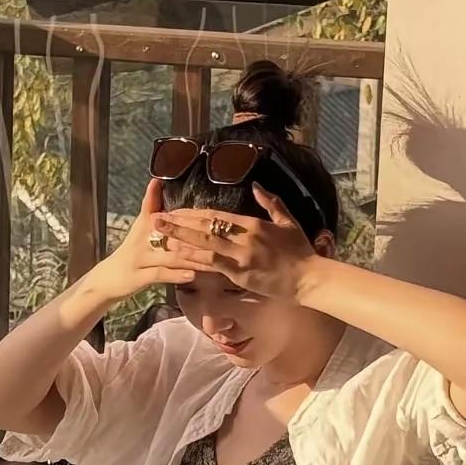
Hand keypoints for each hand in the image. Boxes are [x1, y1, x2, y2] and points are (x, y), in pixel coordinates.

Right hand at [86, 179, 205, 303]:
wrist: (106, 279)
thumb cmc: (130, 253)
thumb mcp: (139, 228)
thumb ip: (151, 206)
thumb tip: (157, 181)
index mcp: (145, 226)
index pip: (164, 213)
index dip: (183, 211)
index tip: (206, 210)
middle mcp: (142, 239)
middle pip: (171, 234)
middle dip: (196, 235)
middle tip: (220, 237)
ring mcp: (140, 259)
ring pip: (170, 255)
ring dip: (193, 257)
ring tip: (213, 258)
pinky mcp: (137, 277)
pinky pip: (159, 275)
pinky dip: (175, 275)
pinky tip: (192, 276)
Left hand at [153, 184, 317, 301]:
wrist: (308, 278)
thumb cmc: (300, 251)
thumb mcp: (288, 222)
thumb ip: (271, 203)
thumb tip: (256, 186)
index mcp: (253, 224)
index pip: (216, 215)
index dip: (193, 213)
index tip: (175, 210)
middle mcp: (244, 238)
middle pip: (205, 228)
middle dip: (179, 223)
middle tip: (156, 219)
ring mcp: (241, 257)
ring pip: (204, 246)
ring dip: (180, 240)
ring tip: (159, 236)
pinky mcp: (240, 275)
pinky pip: (213, 266)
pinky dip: (195, 260)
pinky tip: (178, 257)